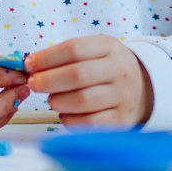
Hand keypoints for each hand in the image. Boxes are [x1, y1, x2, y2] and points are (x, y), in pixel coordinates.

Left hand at [26, 35, 152, 126]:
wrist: (142, 89)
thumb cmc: (105, 69)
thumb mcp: (94, 51)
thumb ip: (65, 56)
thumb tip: (30, 65)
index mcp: (110, 47)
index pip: (74, 49)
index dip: (47, 57)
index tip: (29, 64)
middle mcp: (120, 70)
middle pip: (77, 75)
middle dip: (48, 80)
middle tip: (33, 84)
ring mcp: (122, 96)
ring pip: (83, 100)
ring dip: (58, 101)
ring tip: (51, 99)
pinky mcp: (121, 120)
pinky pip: (89, 123)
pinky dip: (70, 119)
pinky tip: (64, 114)